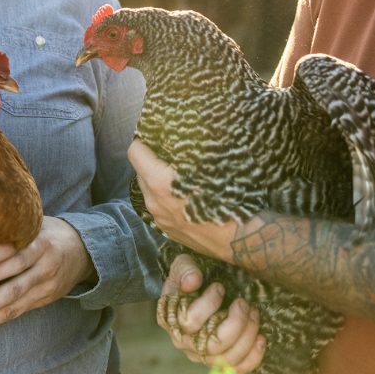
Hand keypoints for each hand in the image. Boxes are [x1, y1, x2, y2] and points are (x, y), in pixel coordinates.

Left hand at [0, 216, 95, 333]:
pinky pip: (20, 311)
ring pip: (17, 305)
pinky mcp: (45, 299)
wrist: (84, 250)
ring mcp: (47, 287)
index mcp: (42, 245)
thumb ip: (14, 228)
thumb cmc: (49, 232)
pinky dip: (0, 319)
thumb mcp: (37, 224)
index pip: (19, 259)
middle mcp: (46, 268)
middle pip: (17, 287)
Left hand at [128, 139, 239, 262]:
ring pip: (149, 191)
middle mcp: (153, 201)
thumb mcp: (211, 166)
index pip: (135, 152)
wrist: (239, 239)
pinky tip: (184, 198)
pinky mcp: (167, 231)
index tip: (155, 137)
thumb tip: (184, 134)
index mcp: (160, 182)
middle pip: (140, 172)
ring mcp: (159, 218)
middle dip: (151, 161)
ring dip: (158, 181)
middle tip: (171, 155)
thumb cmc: (228, 199)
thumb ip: (190, 151)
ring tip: (179, 177)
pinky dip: (165, 199)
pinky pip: (159, 207)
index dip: (144, 141)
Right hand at [157, 254, 265, 373]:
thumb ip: (185, 269)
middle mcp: (185, 343)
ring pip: (227, 358)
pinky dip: (252, 358)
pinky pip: (236, 369)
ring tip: (254, 313)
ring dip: (247, 336)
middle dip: (236, 323)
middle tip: (244, 303)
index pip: (189, 322)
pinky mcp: (219, 362)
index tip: (220, 287)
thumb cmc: (190, 276)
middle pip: (213, 345)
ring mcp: (202, 355)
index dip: (209, 304)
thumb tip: (193, 281)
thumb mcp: (183, 264)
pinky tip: (261, 339)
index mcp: (171, 320)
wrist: (197, 288)